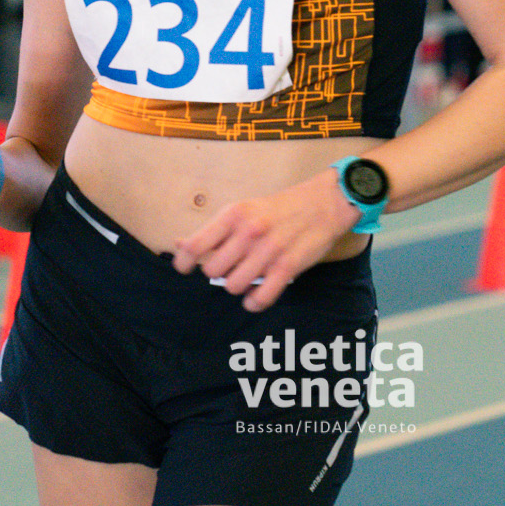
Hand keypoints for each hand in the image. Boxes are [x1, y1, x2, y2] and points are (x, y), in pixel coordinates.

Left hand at [172, 171, 357, 312]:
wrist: (325, 203)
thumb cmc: (280, 208)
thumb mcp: (244, 209)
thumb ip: (214, 231)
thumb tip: (179, 245)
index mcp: (234, 214)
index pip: (194, 246)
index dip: (183, 262)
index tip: (184, 268)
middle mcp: (248, 232)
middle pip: (212, 271)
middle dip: (217, 273)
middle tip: (230, 266)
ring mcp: (269, 251)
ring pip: (233, 287)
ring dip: (237, 286)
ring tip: (247, 276)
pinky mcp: (288, 268)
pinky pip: (259, 299)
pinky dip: (253, 302)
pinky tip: (254, 295)